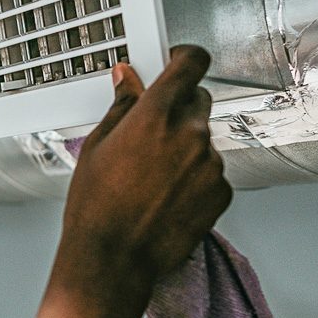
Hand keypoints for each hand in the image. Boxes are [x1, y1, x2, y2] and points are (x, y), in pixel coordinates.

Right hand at [56, 46, 231, 298]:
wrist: (113, 259)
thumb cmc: (97, 208)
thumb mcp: (97, 147)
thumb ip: (121, 106)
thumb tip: (128, 79)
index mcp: (155, 115)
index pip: (191, 63)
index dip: (186, 58)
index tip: (179, 61)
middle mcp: (189, 134)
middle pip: (198, 100)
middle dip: (178, 109)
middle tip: (151, 133)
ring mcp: (210, 164)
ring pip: (203, 140)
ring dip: (185, 148)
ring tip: (152, 178)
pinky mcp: (221, 191)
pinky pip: (211, 171)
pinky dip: (194, 178)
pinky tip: (165, 195)